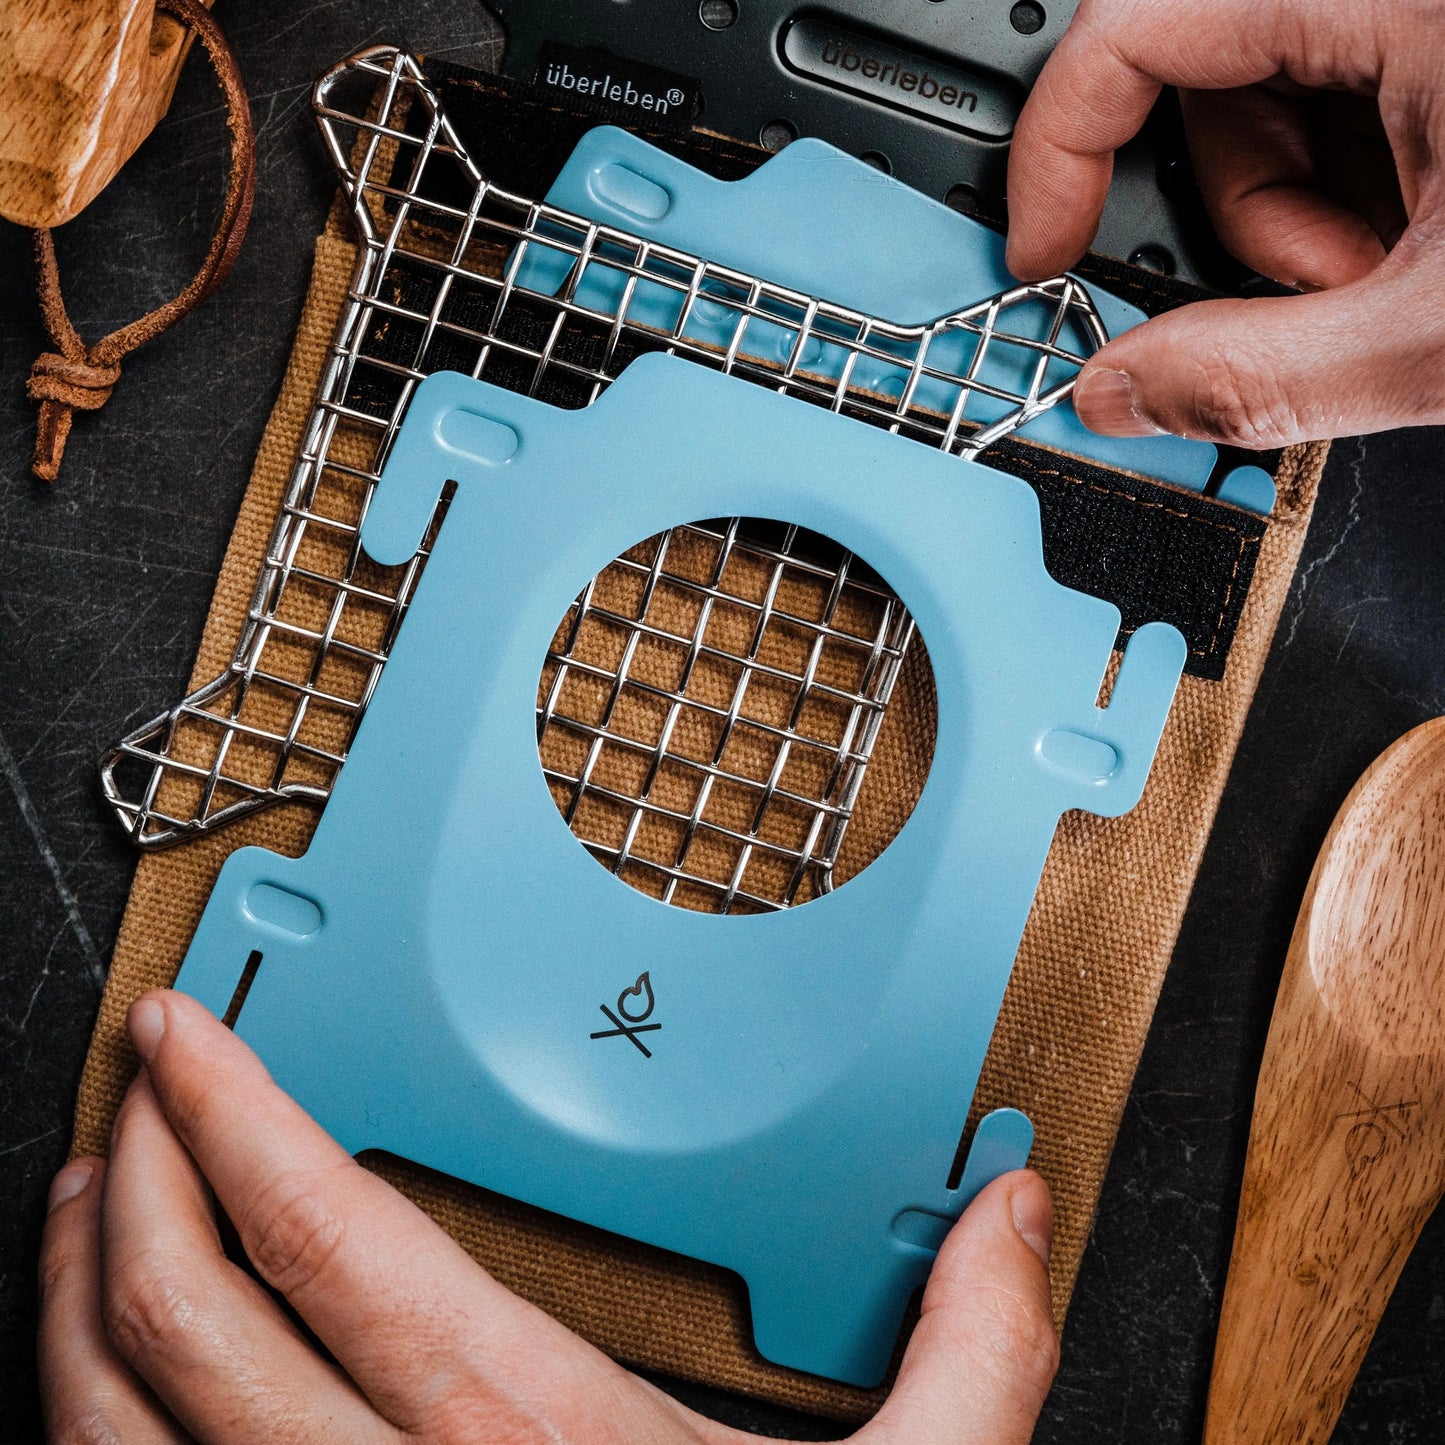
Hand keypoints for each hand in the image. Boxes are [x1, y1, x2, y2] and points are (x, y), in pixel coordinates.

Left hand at [39, 991, 1058, 1443]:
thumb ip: (972, 1354)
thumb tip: (1009, 1217)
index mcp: (516, 1436)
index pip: (326, 1229)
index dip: (234, 1109)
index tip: (193, 1028)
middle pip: (180, 1309)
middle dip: (137, 1169)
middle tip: (139, 1083)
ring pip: (105, 1425)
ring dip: (70, 1291)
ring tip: (87, 1194)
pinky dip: (80, 1421)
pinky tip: (99, 1374)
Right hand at [1007, 0, 1444, 445]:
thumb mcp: (1435, 337)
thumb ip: (1256, 378)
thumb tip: (1122, 393)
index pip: (1137, 22)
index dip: (1059, 146)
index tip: (1048, 248)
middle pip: (1207, 74)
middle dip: (1236, 209)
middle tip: (1298, 292)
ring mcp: (1424, 16)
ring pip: (1276, 93)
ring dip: (1295, 213)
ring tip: (1379, 279)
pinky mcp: (1443, 50)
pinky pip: (1348, 97)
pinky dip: (1349, 189)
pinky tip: (1409, 248)